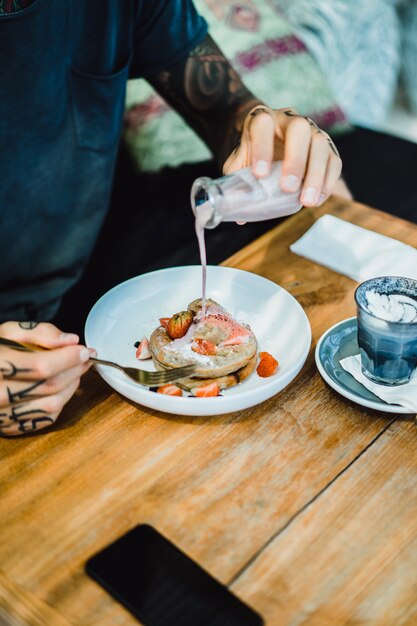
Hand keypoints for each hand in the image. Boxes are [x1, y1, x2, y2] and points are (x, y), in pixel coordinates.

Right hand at [0, 322, 94, 436]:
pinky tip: (61, 387)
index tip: (85, 350)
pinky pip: (46, 418)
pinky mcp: (10, 426)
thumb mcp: (7, 332)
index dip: (69, 358)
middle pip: (51, 386)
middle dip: (75, 370)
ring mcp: (3, 414)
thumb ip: (40, 332)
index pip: (42, 366)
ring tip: (75, 371)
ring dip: (72, 386)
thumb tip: (71, 340)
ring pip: (52, 404)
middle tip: (85, 358)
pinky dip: (61, 401)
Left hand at [223, 105, 342, 206]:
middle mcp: (290, 120)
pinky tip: (318, 200)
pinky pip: (334, 161)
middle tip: (288, 188)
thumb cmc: (252, 156)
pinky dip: (328, 182)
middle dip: (295, 160)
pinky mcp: (327, 148)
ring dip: (315, 175)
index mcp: (263, 119)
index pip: (262, 124)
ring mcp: (312, 131)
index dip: (262, 148)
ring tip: (306, 201)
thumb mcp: (238, 164)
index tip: (260, 174)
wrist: (269, 145)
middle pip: (299, 129)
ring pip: (321, 144)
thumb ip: (237, 183)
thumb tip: (240, 217)